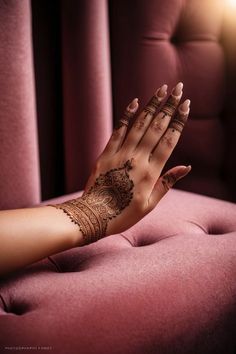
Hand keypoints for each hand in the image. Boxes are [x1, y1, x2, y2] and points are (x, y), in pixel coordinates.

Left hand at [80, 82, 190, 238]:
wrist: (93, 216)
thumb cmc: (123, 214)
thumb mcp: (150, 204)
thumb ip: (167, 183)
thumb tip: (186, 167)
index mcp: (151, 173)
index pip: (169, 141)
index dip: (178, 121)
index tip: (186, 106)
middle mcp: (137, 159)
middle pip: (156, 128)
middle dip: (169, 106)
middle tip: (179, 89)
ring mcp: (120, 154)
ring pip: (139, 125)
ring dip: (152, 105)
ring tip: (162, 89)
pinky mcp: (106, 153)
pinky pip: (118, 130)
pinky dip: (127, 116)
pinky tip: (135, 103)